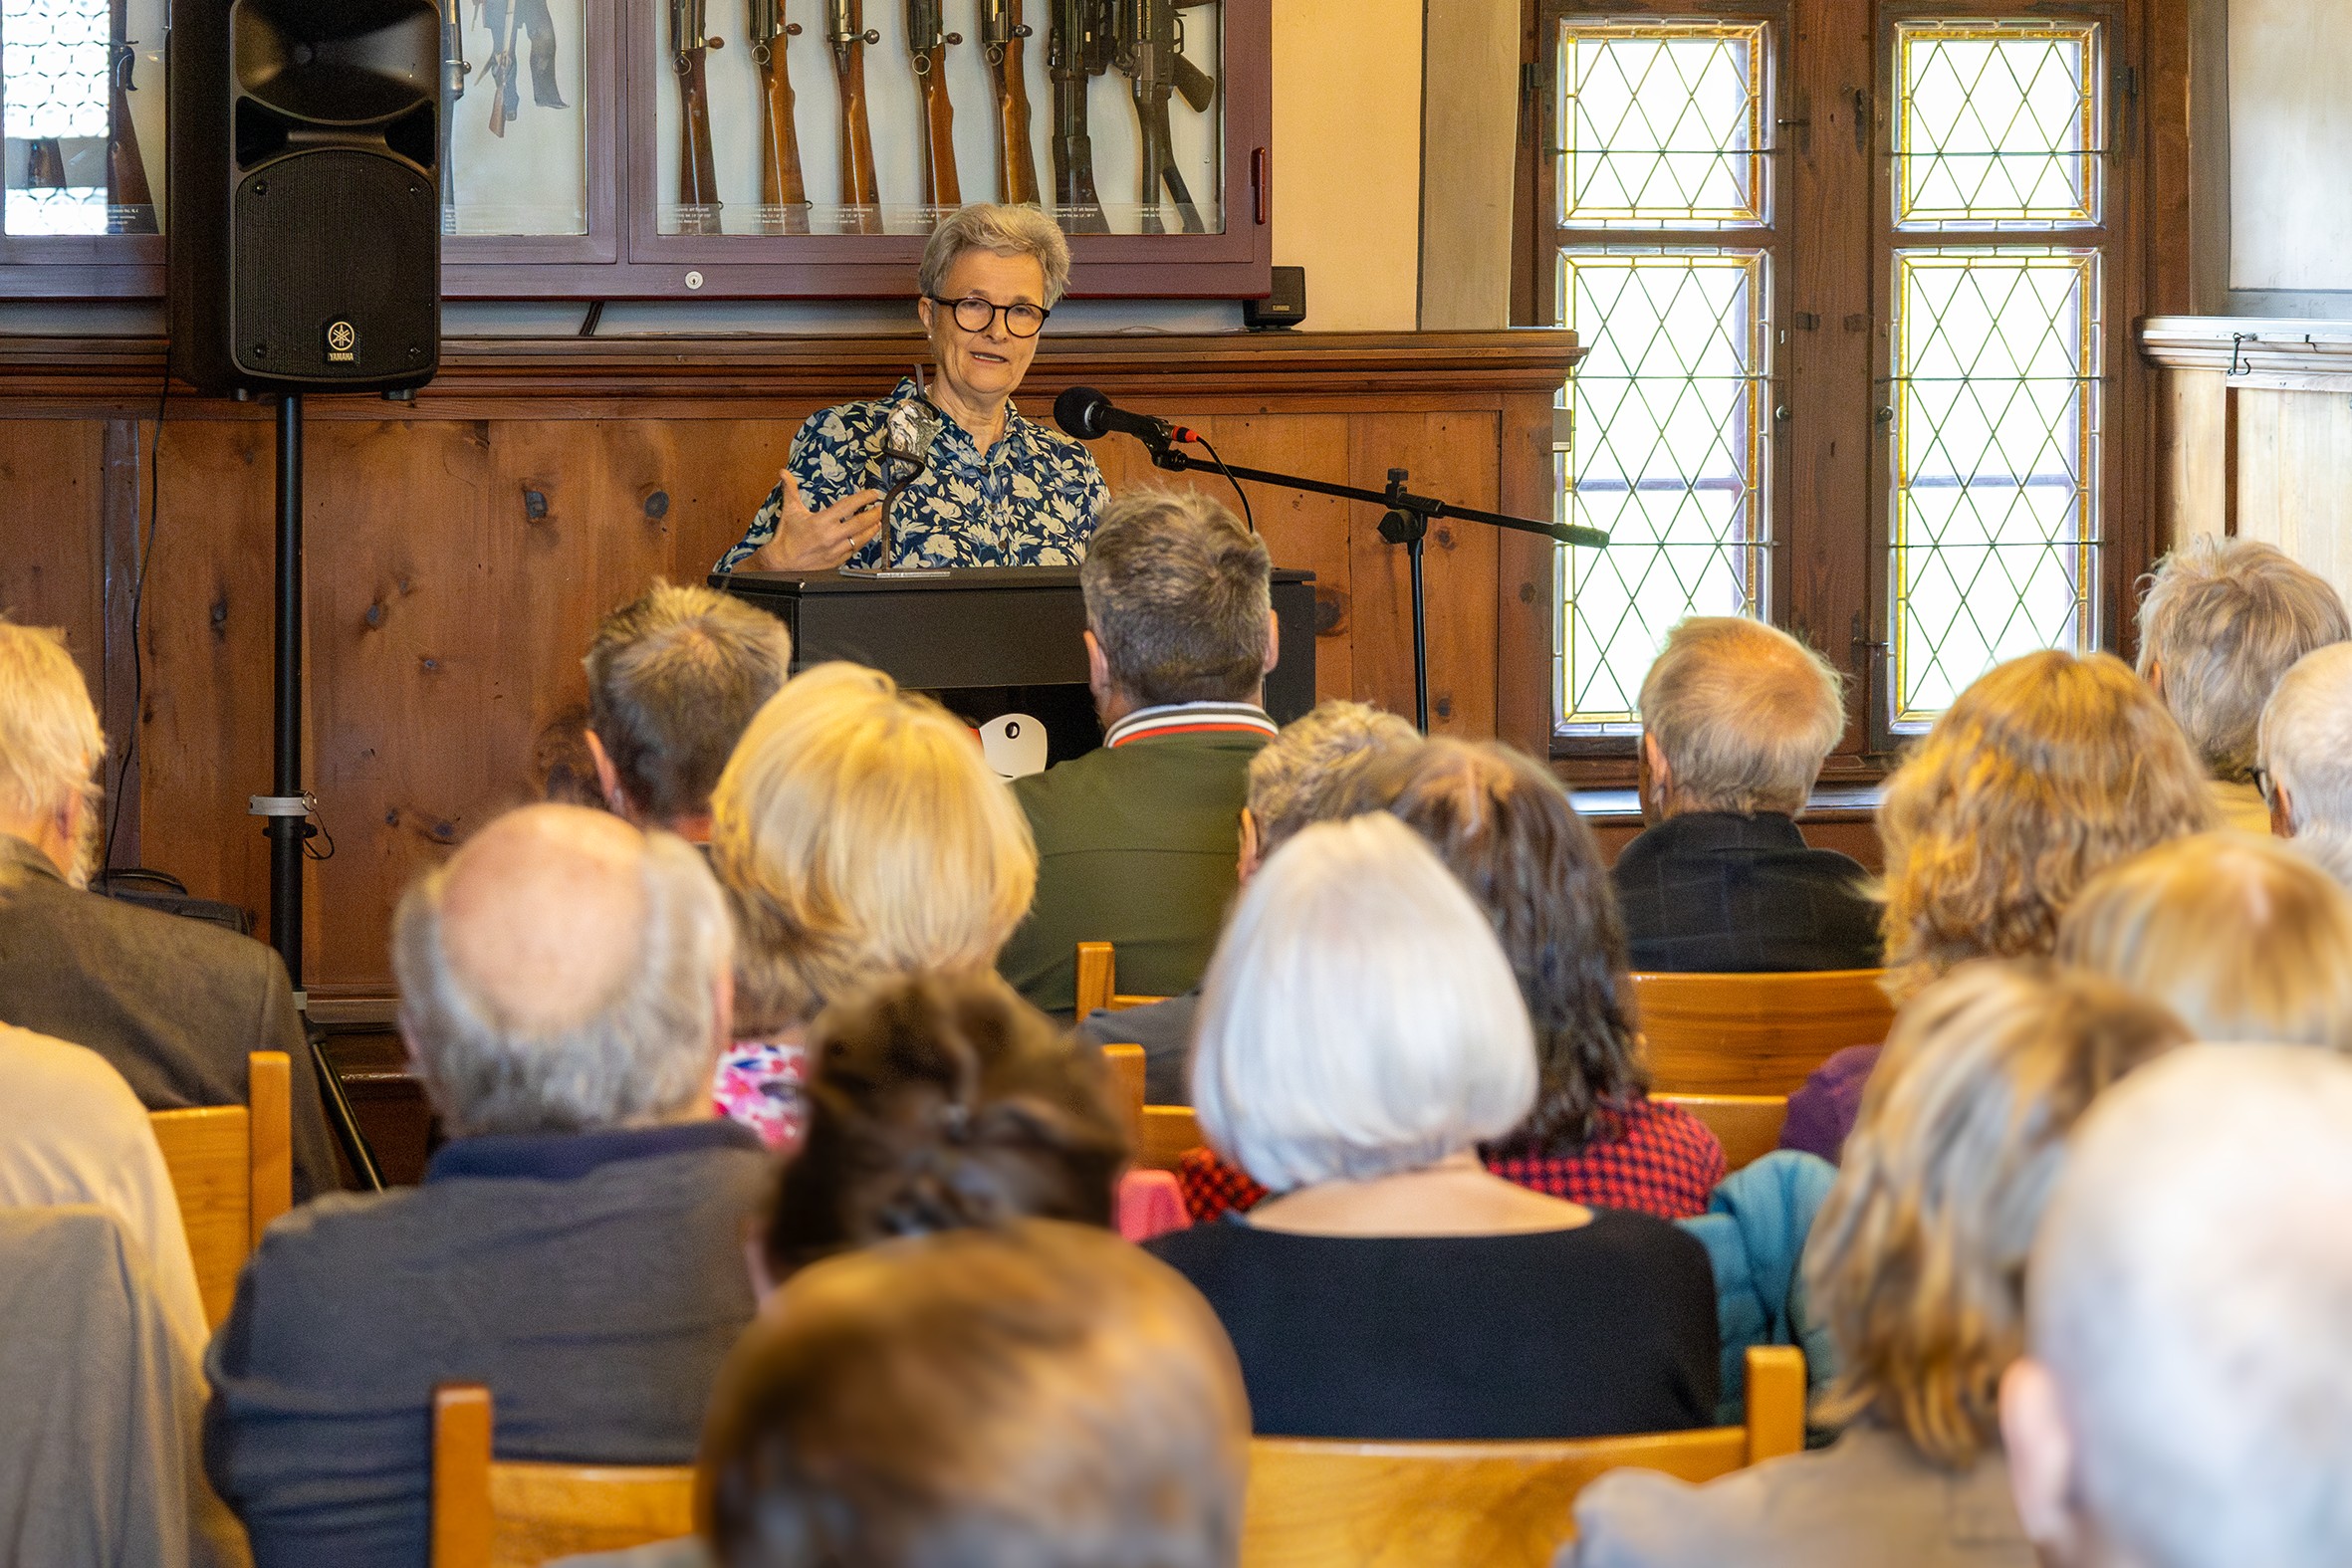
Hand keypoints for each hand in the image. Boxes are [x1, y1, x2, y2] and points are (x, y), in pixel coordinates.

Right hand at [746, 473, 885, 570]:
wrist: (780, 563)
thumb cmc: (786, 537)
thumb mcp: (789, 511)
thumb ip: (790, 490)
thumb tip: (784, 473)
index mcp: (821, 522)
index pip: (848, 506)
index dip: (863, 498)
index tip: (873, 494)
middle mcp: (831, 536)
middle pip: (860, 523)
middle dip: (874, 514)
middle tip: (882, 508)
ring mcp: (835, 551)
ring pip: (860, 539)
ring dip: (872, 529)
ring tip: (879, 522)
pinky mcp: (836, 561)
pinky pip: (854, 551)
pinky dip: (861, 543)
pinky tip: (866, 537)